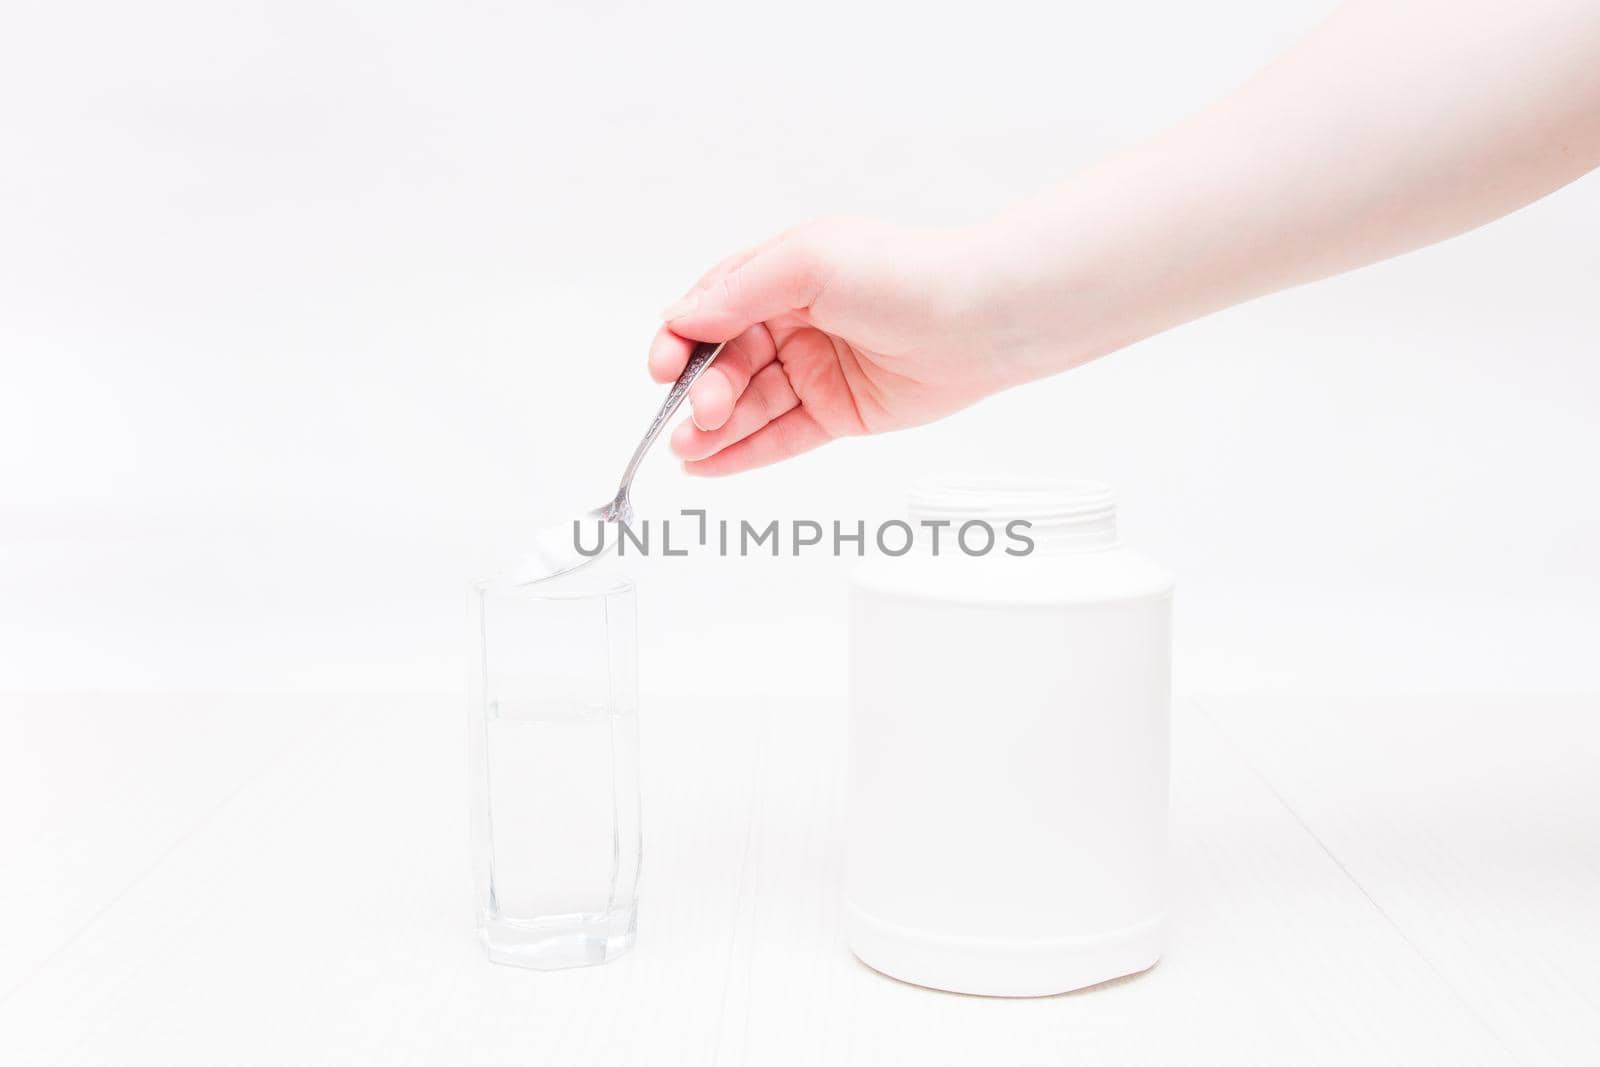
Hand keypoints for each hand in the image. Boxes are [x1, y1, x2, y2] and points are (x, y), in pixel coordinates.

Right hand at [648, 218, 1016, 475]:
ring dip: (713, 428)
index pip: (713, 310)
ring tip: (686, 449)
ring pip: (749, 404)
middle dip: (702, 390)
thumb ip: (740, 292)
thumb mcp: (807, 262)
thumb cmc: (902, 274)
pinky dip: (742, 453)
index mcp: (782, 276)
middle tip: (700, 412)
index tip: (663, 365)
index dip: (682, 338)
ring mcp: (815, 369)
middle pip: (727, 363)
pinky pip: (780, 437)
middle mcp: (795, 322)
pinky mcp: (838, 413)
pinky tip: (707, 466)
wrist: (977, 319)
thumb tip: (683, 318)